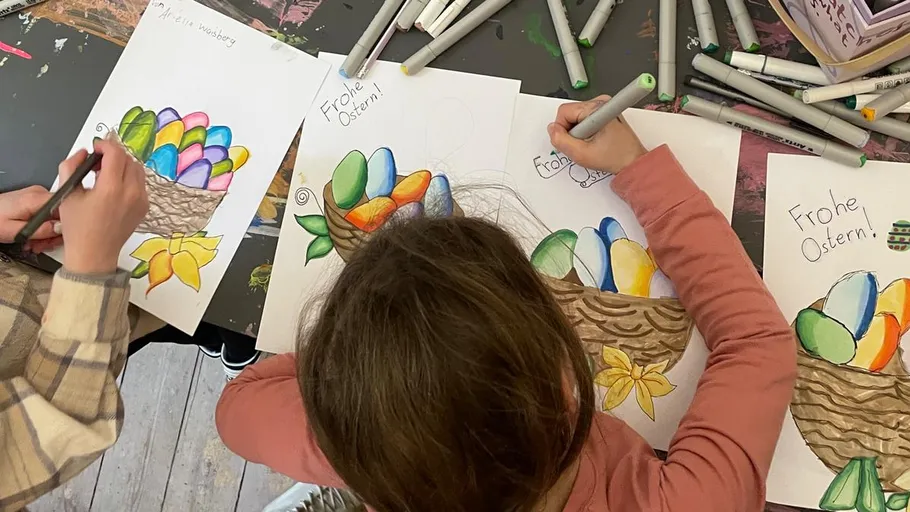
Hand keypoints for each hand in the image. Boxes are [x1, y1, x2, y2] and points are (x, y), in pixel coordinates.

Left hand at [0, 186, 61, 252]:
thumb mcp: (15, 232)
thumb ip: (40, 230)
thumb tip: (62, 228)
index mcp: (36, 199)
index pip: (67, 209)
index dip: (67, 226)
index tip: (57, 238)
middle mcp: (40, 193)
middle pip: (63, 214)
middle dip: (55, 233)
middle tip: (42, 245)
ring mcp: (38, 195)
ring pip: (57, 215)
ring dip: (49, 232)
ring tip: (35, 242)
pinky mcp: (35, 199)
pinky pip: (49, 213)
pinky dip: (45, 225)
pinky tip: (35, 234)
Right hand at [59, 139, 148, 274]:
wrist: (94, 254)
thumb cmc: (78, 227)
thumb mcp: (67, 194)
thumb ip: (71, 166)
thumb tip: (83, 152)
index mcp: (112, 189)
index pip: (116, 154)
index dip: (105, 145)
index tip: (95, 148)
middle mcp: (132, 193)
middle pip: (129, 159)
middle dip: (113, 155)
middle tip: (97, 163)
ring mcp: (141, 201)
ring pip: (138, 170)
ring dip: (122, 166)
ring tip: (105, 176)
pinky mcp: (145, 207)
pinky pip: (141, 184)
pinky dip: (129, 179)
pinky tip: (114, 189)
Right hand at [547, 95, 647, 173]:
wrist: (632, 161)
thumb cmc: (614, 157)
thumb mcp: (581, 154)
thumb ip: (561, 141)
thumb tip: (552, 130)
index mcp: (596, 108)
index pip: (563, 112)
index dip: (562, 130)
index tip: (572, 142)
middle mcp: (601, 102)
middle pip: (569, 113)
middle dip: (571, 131)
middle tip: (584, 144)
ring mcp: (603, 106)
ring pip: (575, 117)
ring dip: (578, 132)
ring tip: (591, 143)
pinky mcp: (604, 111)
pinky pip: (583, 118)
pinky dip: (584, 131)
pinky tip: (594, 139)